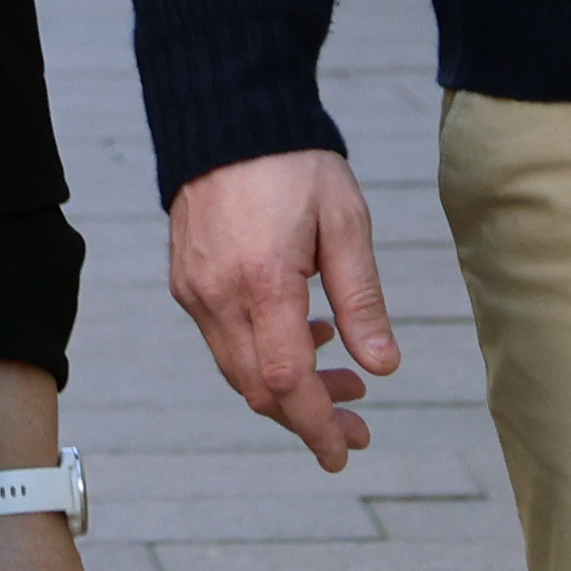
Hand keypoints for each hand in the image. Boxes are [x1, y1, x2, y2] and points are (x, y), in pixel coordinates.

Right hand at [167, 148, 396, 470]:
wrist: (229, 119)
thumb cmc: (295, 164)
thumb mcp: (345, 224)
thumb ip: (362, 300)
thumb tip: (383, 367)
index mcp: (263, 280)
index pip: (286, 379)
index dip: (317, 424)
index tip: (345, 451)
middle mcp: (218, 294)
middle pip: (258, 387)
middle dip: (309, 416)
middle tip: (359, 424)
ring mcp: (195, 291)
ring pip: (238, 370)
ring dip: (289, 388)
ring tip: (345, 380)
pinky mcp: (187, 283)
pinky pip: (223, 341)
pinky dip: (264, 356)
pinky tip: (307, 337)